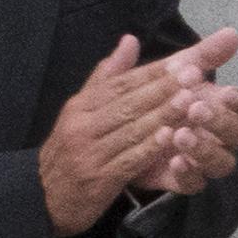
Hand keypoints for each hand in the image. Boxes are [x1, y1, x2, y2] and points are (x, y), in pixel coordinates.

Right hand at [39, 37, 199, 234]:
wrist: (42, 197)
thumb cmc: (71, 150)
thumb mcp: (82, 111)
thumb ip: (108, 76)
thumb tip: (130, 39)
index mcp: (80, 106)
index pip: (121, 84)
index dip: (153, 72)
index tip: (184, 60)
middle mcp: (82, 125)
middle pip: (128, 103)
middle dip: (163, 88)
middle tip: (194, 74)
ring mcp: (89, 153)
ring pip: (131, 130)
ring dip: (162, 115)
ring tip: (190, 100)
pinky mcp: (98, 179)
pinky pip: (129, 160)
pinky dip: (150, 148)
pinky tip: (171, 138)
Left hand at [139, 28, 237, 197]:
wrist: (112, 131)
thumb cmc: (150, 97)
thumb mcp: (169, 71)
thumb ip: (201, 54)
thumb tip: (232, 32)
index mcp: (221, 109)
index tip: (227, 92)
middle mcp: (218, 136)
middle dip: (222, 122)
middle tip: (196, 109)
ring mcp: (202, 160)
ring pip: (223, 163)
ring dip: (205, 149)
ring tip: (179, 135)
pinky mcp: (182, 180)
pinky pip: (196, 185)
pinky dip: (189, 173)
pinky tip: (174, 161)